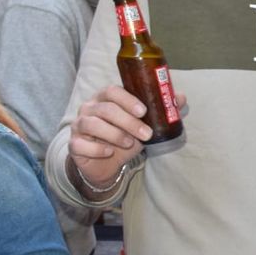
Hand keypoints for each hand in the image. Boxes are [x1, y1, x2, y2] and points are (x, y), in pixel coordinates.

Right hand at [66, 85, 189, 192]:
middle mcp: (89, 108)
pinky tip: (109, 152)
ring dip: (114, 134)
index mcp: (105, 99)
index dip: (127, 99)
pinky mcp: (73, 144)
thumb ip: (161, 111)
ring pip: (92, 124)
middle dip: (128, 121)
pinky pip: (80, 144)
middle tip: (146, 133)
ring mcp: (78, 126)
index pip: (112, 91)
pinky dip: (96, 148)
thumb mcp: (144, 125)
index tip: (143, 111)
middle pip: (106, 109)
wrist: (106, 163)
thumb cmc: (124, 138)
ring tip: (129, 143)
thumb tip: (181, 98)